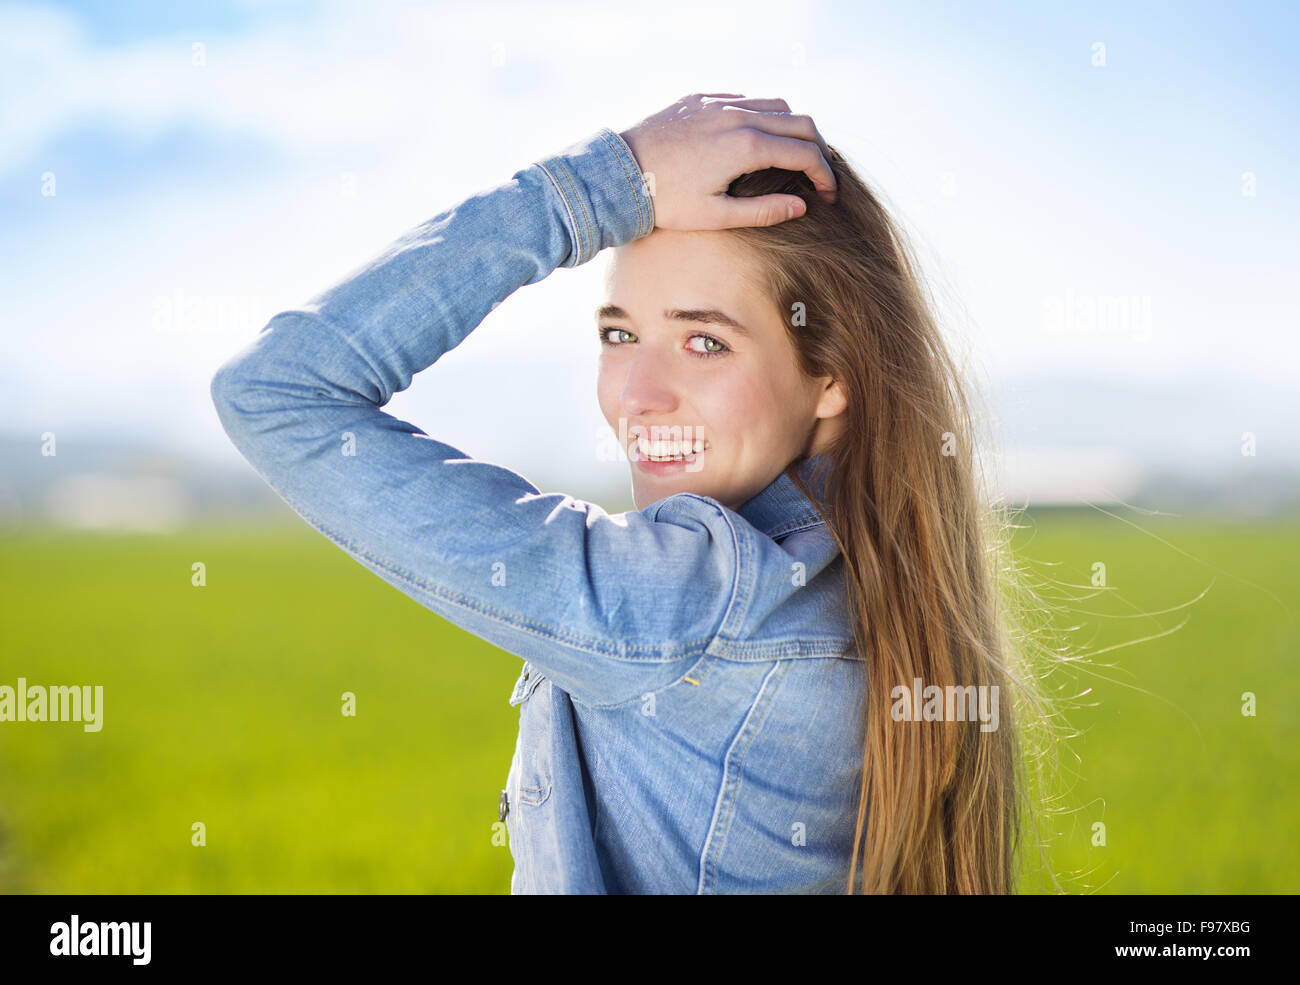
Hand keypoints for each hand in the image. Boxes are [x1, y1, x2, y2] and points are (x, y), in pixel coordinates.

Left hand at [617, 92, 836, 231]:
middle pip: (799, 121)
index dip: (825, 175)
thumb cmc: (665, 201)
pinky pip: (744, 98)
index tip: (828, 195)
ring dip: (791, 127)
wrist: (619, 174)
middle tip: (818, 173)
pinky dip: (761, 115)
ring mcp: (718, 103)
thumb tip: (801, 207)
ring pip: (774, 104)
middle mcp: (738, 116)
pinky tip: (755, 136)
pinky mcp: (700, 98)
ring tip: (791, 153)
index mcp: (747, 146)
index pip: (805, 153)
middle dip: (818, 147)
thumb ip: (764, 211)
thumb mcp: (716, 215)